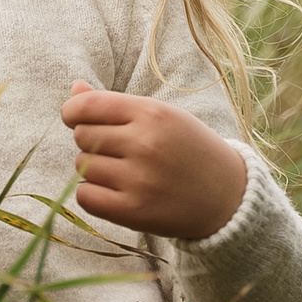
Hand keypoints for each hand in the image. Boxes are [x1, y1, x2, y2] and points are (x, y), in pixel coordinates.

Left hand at [59, 80, 247, 240]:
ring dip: (94, 168)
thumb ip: (114, 104)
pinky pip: (85, 197)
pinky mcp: (134, 211)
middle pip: (82, 136)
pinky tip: (113, 191)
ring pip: (82, 166)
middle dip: (91, 140)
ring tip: (123, 171)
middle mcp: (145, 144)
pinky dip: (92, 194)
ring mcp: (139, 180)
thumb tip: (74, 89)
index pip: (86, 106)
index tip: (76, 118)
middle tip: (117, 149)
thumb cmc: (189, 150)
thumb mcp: (161, 116)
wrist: (229, 197)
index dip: (72, 111)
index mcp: (152, 113)